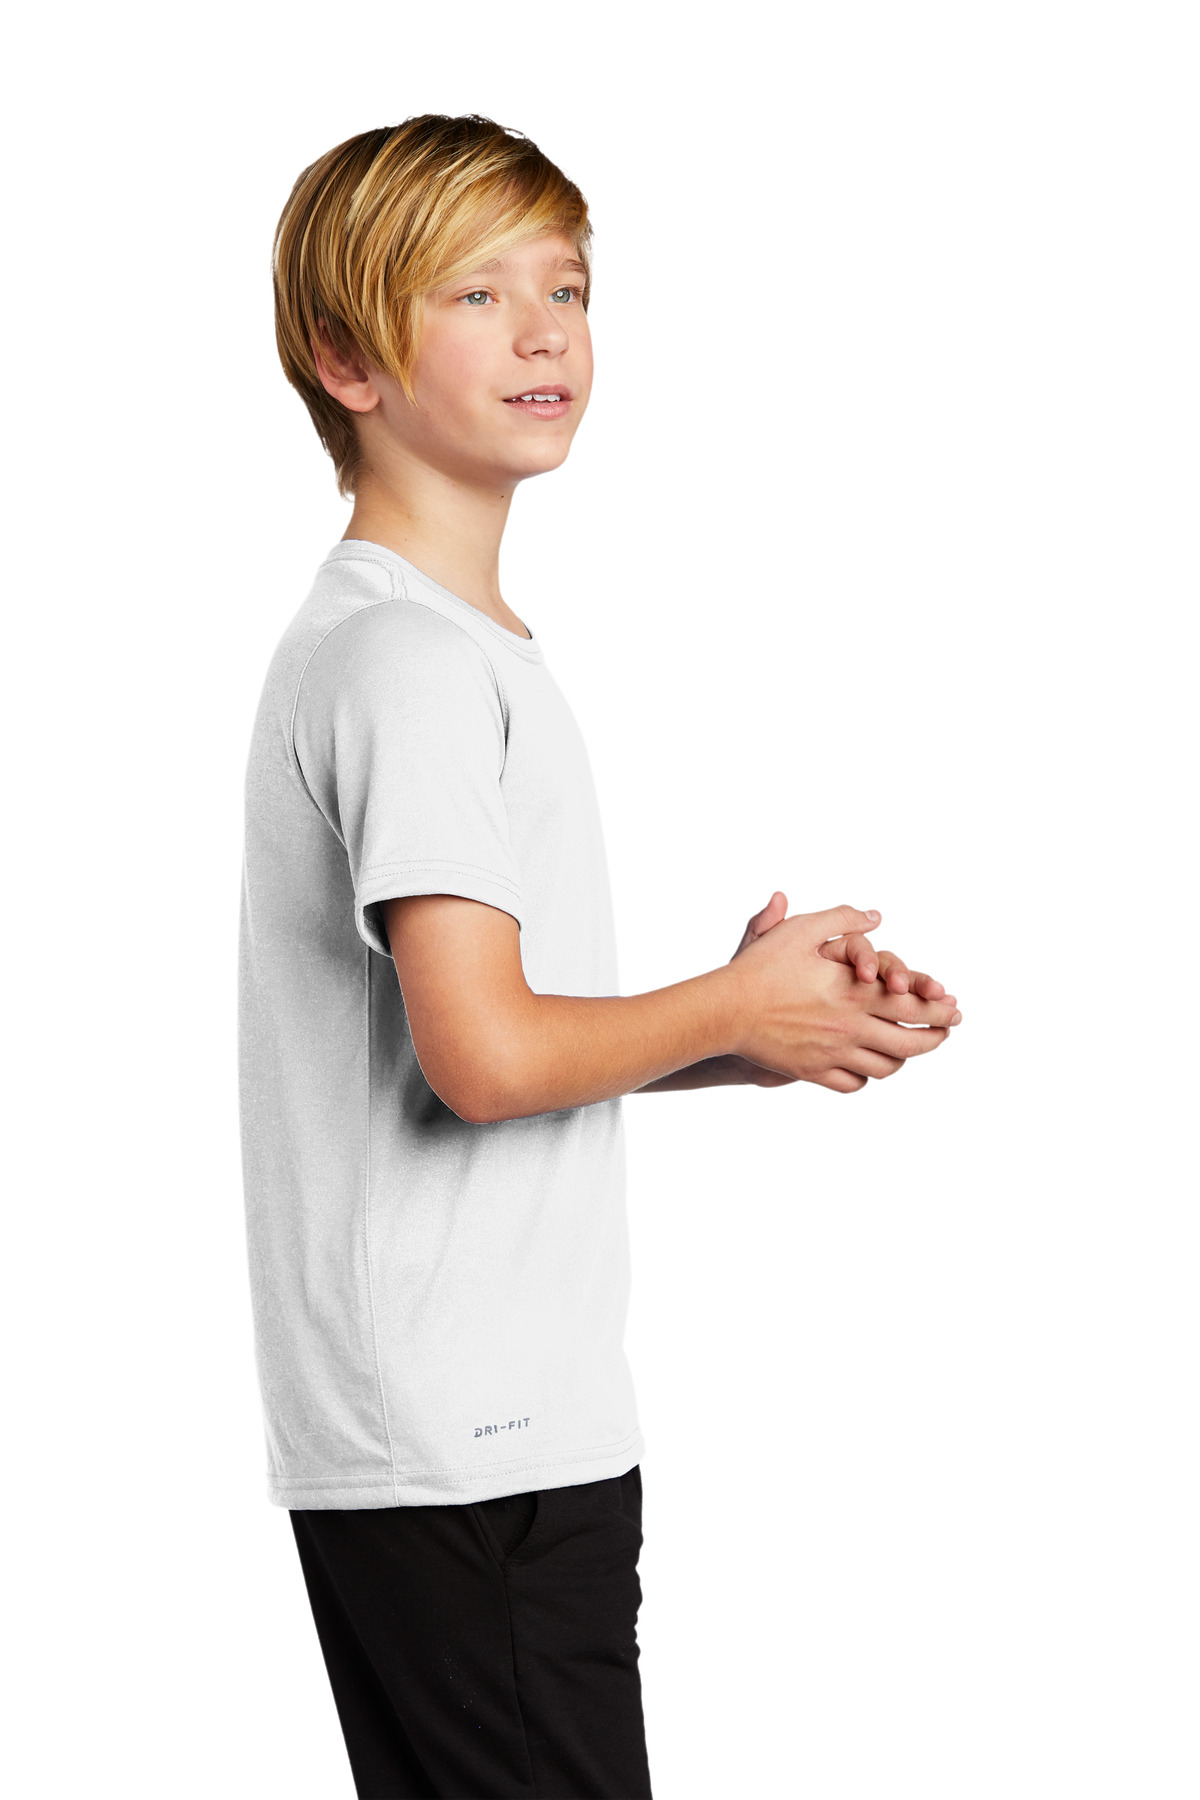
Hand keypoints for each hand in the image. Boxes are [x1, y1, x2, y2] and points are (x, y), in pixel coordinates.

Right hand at [723, 897, 960, 1092]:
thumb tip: (875, 916)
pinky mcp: (811, 1072)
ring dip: (904, 1058)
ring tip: (909, 1049)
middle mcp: (850, 1028)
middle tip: (944, 1032)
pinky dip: (868, 1077)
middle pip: (910, 1043)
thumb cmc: (761, 967)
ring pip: (885, 1068)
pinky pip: (853, 1084)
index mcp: (854, 993)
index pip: (914, 1006)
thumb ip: (842, 920)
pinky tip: (869, 1066)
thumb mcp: (801, 930)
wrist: (724, 1009)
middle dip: (935, 1038)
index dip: (940, 1009)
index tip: (954, 1008)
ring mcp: (832, 1054)